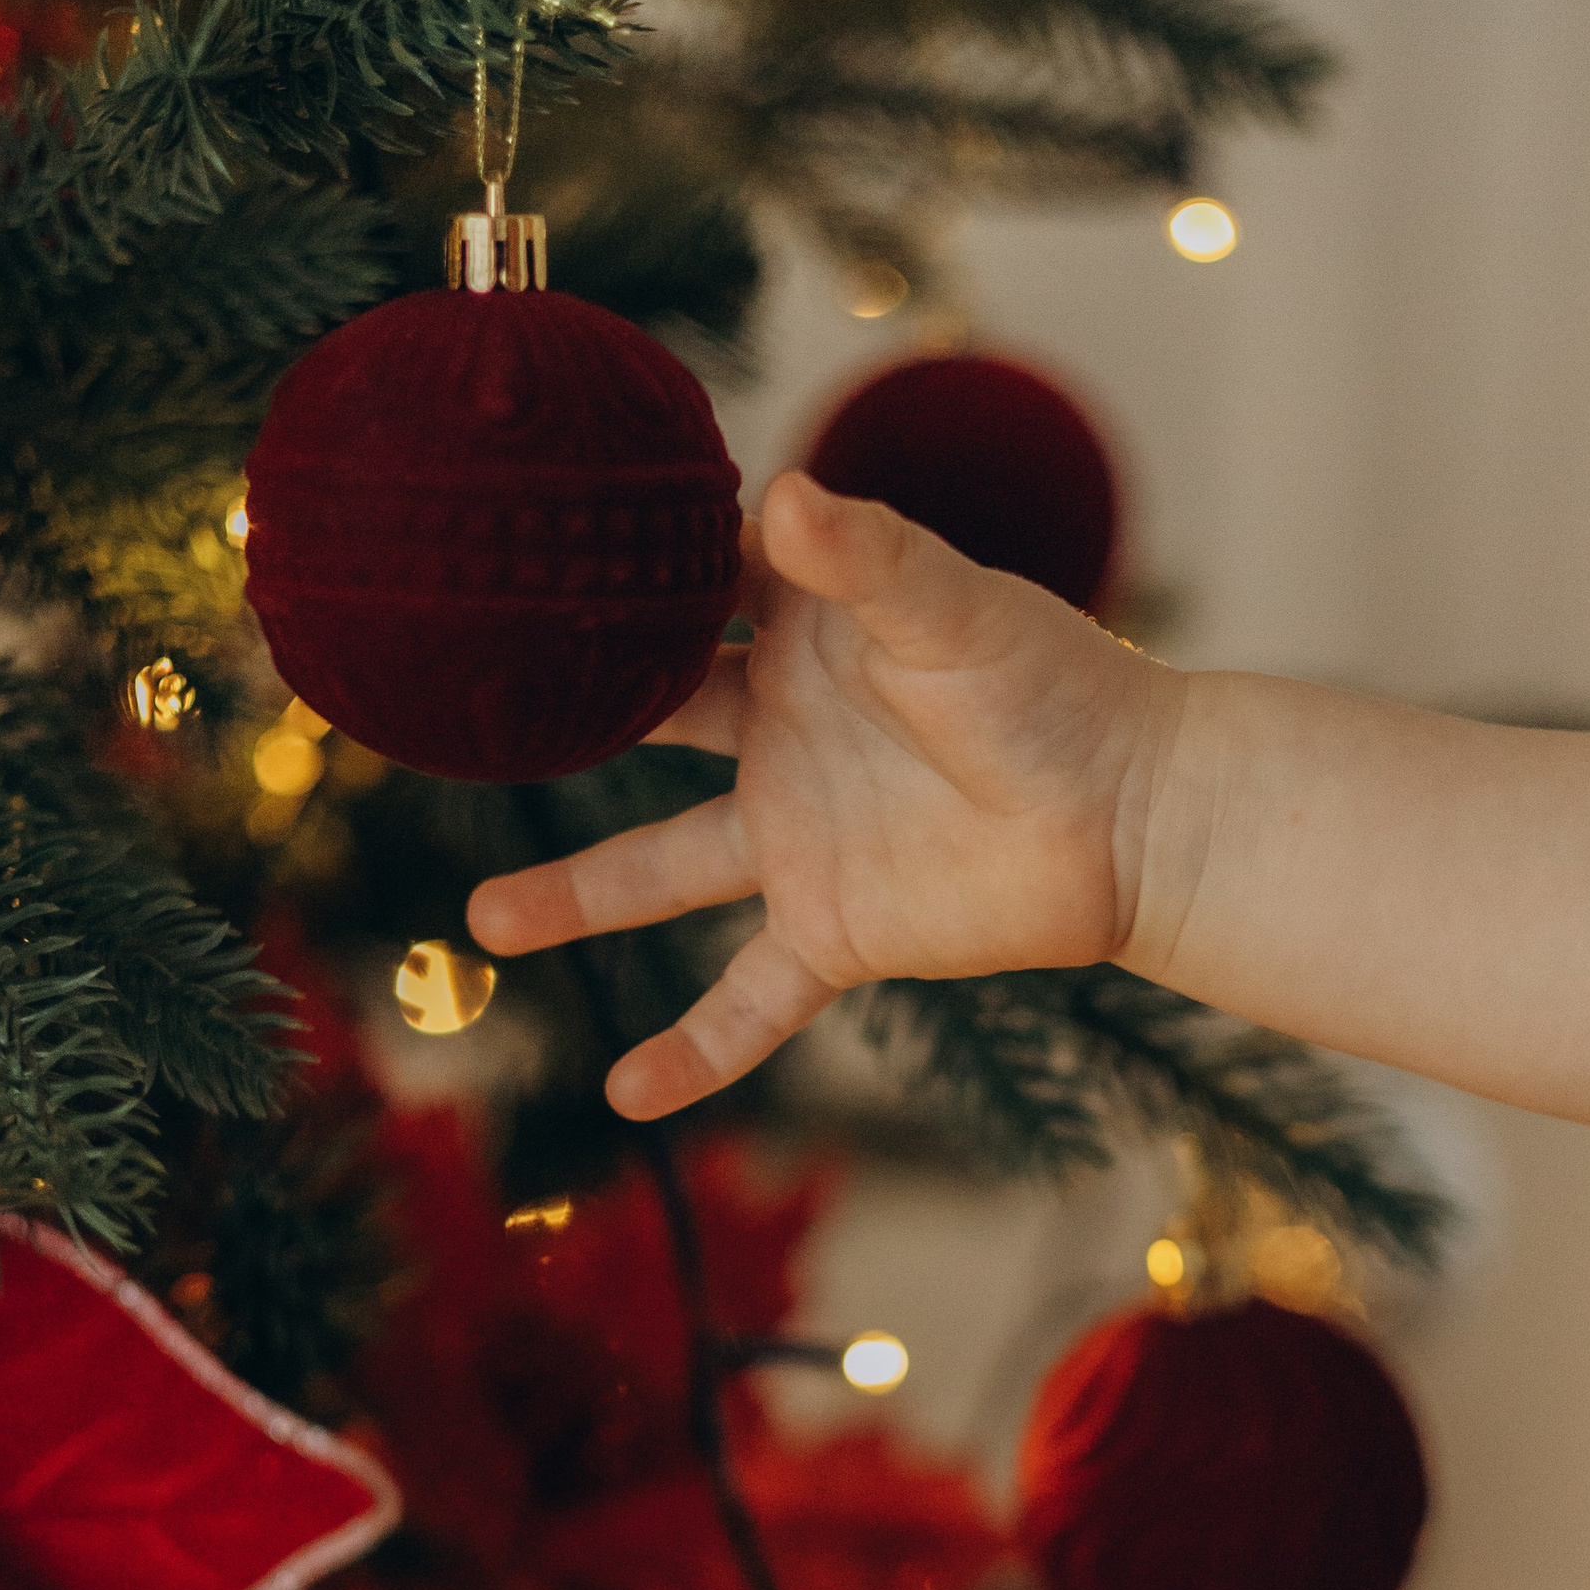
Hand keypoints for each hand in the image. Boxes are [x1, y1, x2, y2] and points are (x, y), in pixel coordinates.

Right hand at [466, 470, 1185, 1120]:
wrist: (1135, 816)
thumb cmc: (1054, 689)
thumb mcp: (953, 610)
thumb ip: (865, 559)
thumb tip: (779, 496)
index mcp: (798, 633)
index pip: (682, 592)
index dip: (605, 573)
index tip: (506, 548)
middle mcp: (778, 733)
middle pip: (642, 727)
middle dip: (555, 723)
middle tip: (454, 716)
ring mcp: (797, 837)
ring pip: (661, 871)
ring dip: (576, 898)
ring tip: (484, 920)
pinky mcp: (835, 931)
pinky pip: (748, 1001)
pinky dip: (694, 1051)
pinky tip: (626, 1094)